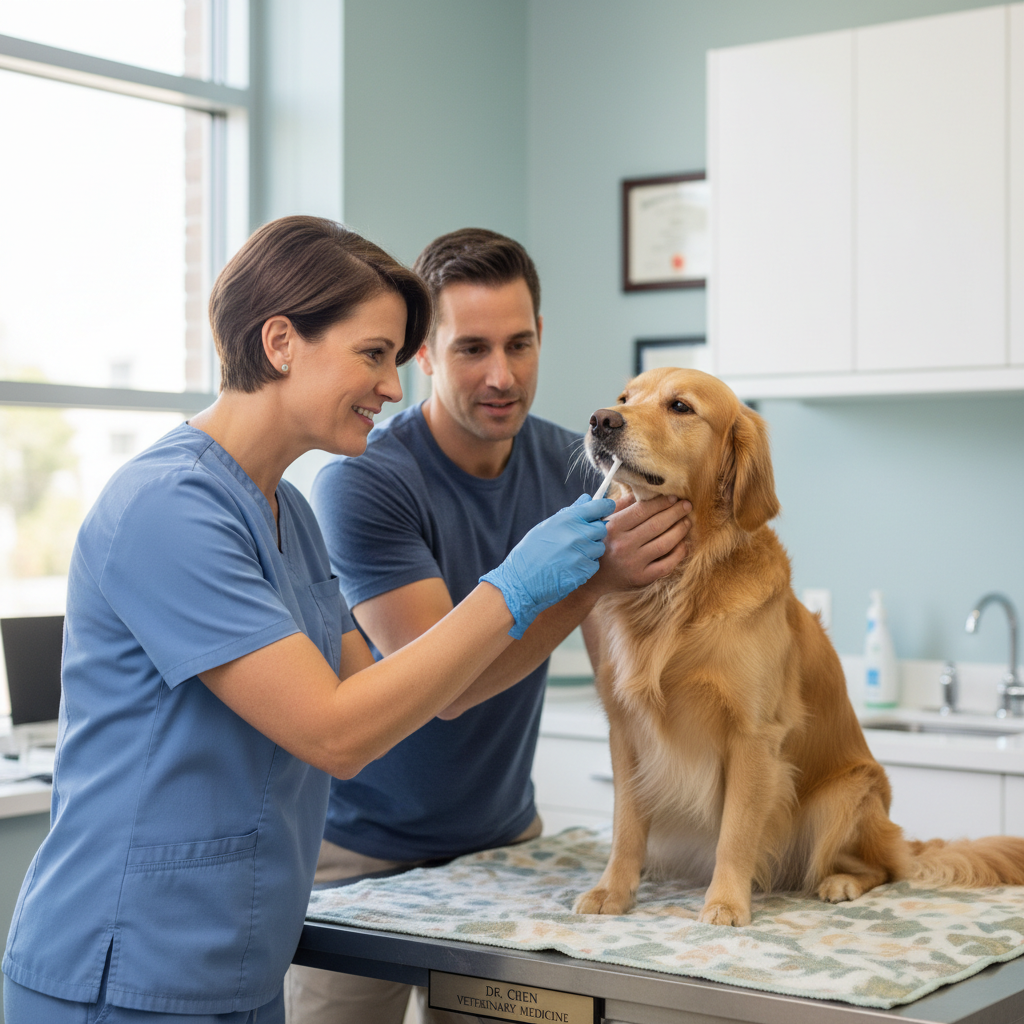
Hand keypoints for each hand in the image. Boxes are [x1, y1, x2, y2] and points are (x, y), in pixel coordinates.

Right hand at [481, 494, 614, 638]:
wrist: (521, 582)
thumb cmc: (530, 552)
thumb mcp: (546, 527)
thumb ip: (569, 513)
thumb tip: (586, 499)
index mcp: (567, 519)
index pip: (598, 507)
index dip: (605, 507)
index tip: (607, 508)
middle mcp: (577, 534)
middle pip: (601, 528)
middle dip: (594, 532)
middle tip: (579, 539)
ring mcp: (582, 553)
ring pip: (599, 547)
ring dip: (590, 550)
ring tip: (570, 555)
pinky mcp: (584, 571)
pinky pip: (594, 564)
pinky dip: (585, 566)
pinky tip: (570, 567)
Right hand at [587, 493, 690, 596]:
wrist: (593, 578)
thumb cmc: (600, 543)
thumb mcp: (603, 521)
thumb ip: (621, 505)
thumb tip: (642, 492)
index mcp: (613, 527)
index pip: (642, 510)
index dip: (661, 502)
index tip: (673, 497)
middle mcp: (623, 545)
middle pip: (657, 525)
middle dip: (676, 512)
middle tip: (687, 505)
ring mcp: (633, 563)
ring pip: (665, 543)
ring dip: (680, 530)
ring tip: (687, 522)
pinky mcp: (641, 578)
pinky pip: (667, 564)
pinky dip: (679, 552)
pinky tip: (683, 543)